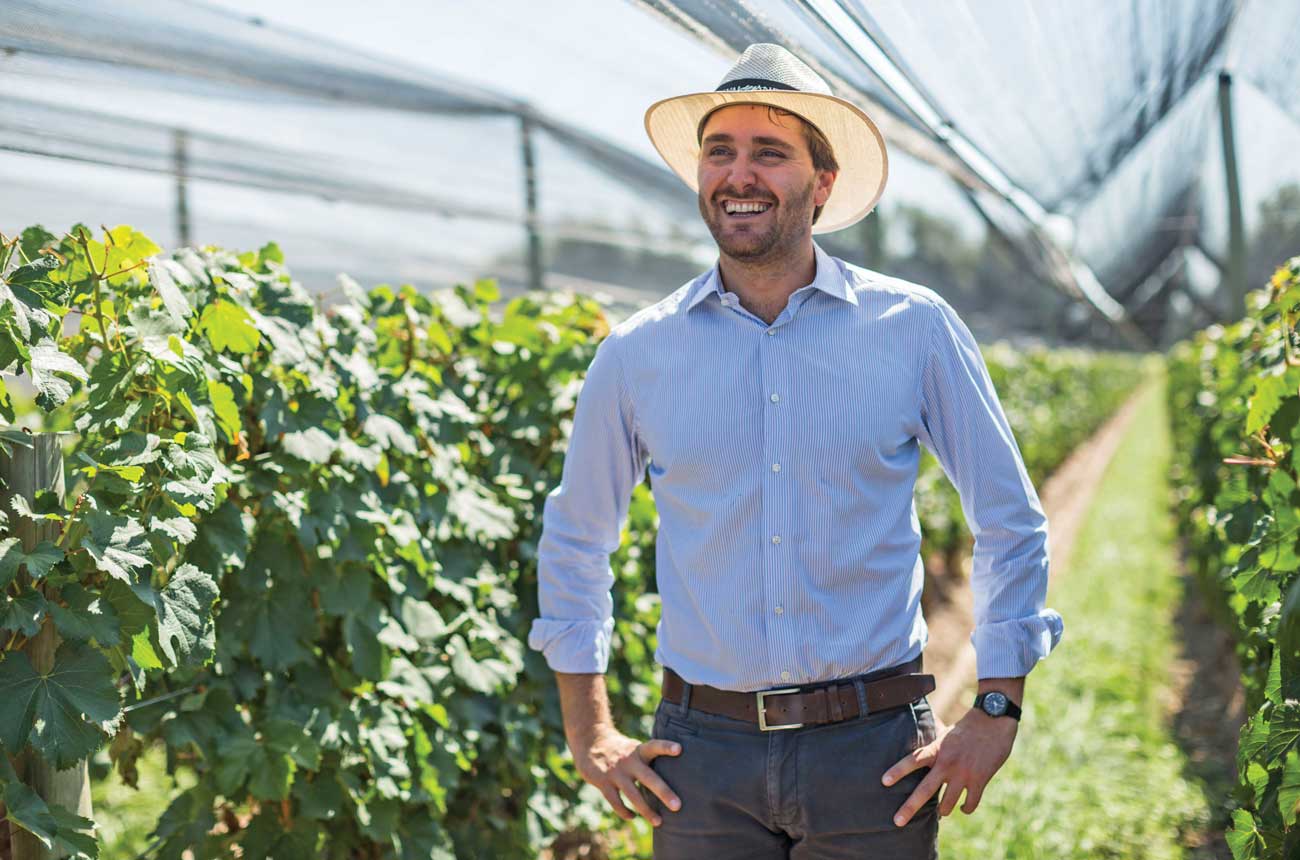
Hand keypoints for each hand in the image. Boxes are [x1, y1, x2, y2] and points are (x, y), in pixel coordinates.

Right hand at [572, 726, 683, 827]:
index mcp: (639, 750)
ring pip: (633, 795)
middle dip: (663, 792)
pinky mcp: (603, 782)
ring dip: (646, 810)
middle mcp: (629, 761)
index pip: (654, 746)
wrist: (590, 742)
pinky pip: (616, 802)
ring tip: (659, 822)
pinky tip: (633, 817)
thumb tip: (675, 777)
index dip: (666, 747)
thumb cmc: (622, 749)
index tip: (679, 749)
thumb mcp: (635, 748)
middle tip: (677, 806)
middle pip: (648, 778)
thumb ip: (649, 760)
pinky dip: (625, 812)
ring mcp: (615, 773)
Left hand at [881, 708, 1016, 826]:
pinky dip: (966, 808)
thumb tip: (918, 739)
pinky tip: (964, 808)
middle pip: (925, 790)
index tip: (883, 782)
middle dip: (909, 807)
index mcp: (936, 749)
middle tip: (897, 821)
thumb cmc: (966, 727)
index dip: (897, 771)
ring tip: (941, 813)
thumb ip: (932, 743)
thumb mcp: (944, 733)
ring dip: (943, 811)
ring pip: (947, 804)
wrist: (993, 721)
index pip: (912, 760)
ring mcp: (963, 773)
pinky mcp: (980, 780)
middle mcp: (947, 763)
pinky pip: (970, 803)